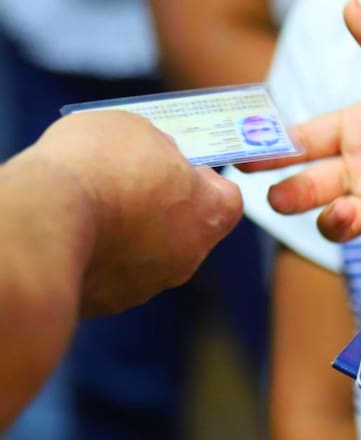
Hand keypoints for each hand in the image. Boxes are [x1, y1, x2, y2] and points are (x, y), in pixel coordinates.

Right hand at [32, 110, 241, 315]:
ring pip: (150, 253)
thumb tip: (156, 157)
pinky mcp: (112, 302)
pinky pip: (114, 272)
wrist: (46, 221)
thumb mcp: (136, 130)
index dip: (203, 179)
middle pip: (188, 227)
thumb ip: (158, 148)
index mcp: (210, 213)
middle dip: (165, 206)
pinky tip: (77, 233)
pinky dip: (102, 255)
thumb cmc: (98, 167)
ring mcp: (151, 284)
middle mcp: (190, 257)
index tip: (177, 165)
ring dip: (131, 232)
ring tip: (94, 206)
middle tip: (130, 182)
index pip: (227, 197)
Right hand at [240, 0, 360, 250]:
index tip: (245, 152)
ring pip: (332, 220)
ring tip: (341, 207)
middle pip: (305, 186)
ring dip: (327, 218)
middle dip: (286, 192)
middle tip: (275, 193)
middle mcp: (360, 168)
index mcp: (356, 129)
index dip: (271, 147)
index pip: (301, 140)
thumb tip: (349, 7)